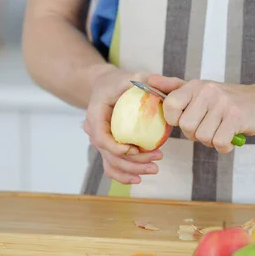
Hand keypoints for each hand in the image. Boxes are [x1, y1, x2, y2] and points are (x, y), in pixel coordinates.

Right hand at [83, 67, 162, 184]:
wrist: (105, 87)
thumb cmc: (119, 82)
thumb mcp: (131, 76)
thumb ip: (145, 79)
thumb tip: (161, 85)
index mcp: (95, 114)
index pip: (101, 136)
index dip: (116, 147)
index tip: (135, 149)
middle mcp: (93, 130)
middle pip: (109, 154)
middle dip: (133, 162)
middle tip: (157, 159)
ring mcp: (99, 141)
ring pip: (111, 163)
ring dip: (131, 171)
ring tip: (154, 169)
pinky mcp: (106, 148)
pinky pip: (111, 166)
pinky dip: (122, 176)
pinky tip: (138, 179)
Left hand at [148, 75, 254, 153]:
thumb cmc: (227, 100)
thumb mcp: (200, 90)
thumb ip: (174, 87)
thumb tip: (149, 81)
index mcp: (195, 85)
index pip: (169, 105)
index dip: (174, 119)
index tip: (185, 121)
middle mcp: (207, 91)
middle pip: (186, 126)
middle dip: (195, 134)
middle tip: (208, 127)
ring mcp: (222, 103)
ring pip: (202, 137)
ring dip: (211, 140)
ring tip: (221, 130)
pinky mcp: (236, 117)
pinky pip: (219, 142)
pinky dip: (224, 147)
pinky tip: (230, 138)